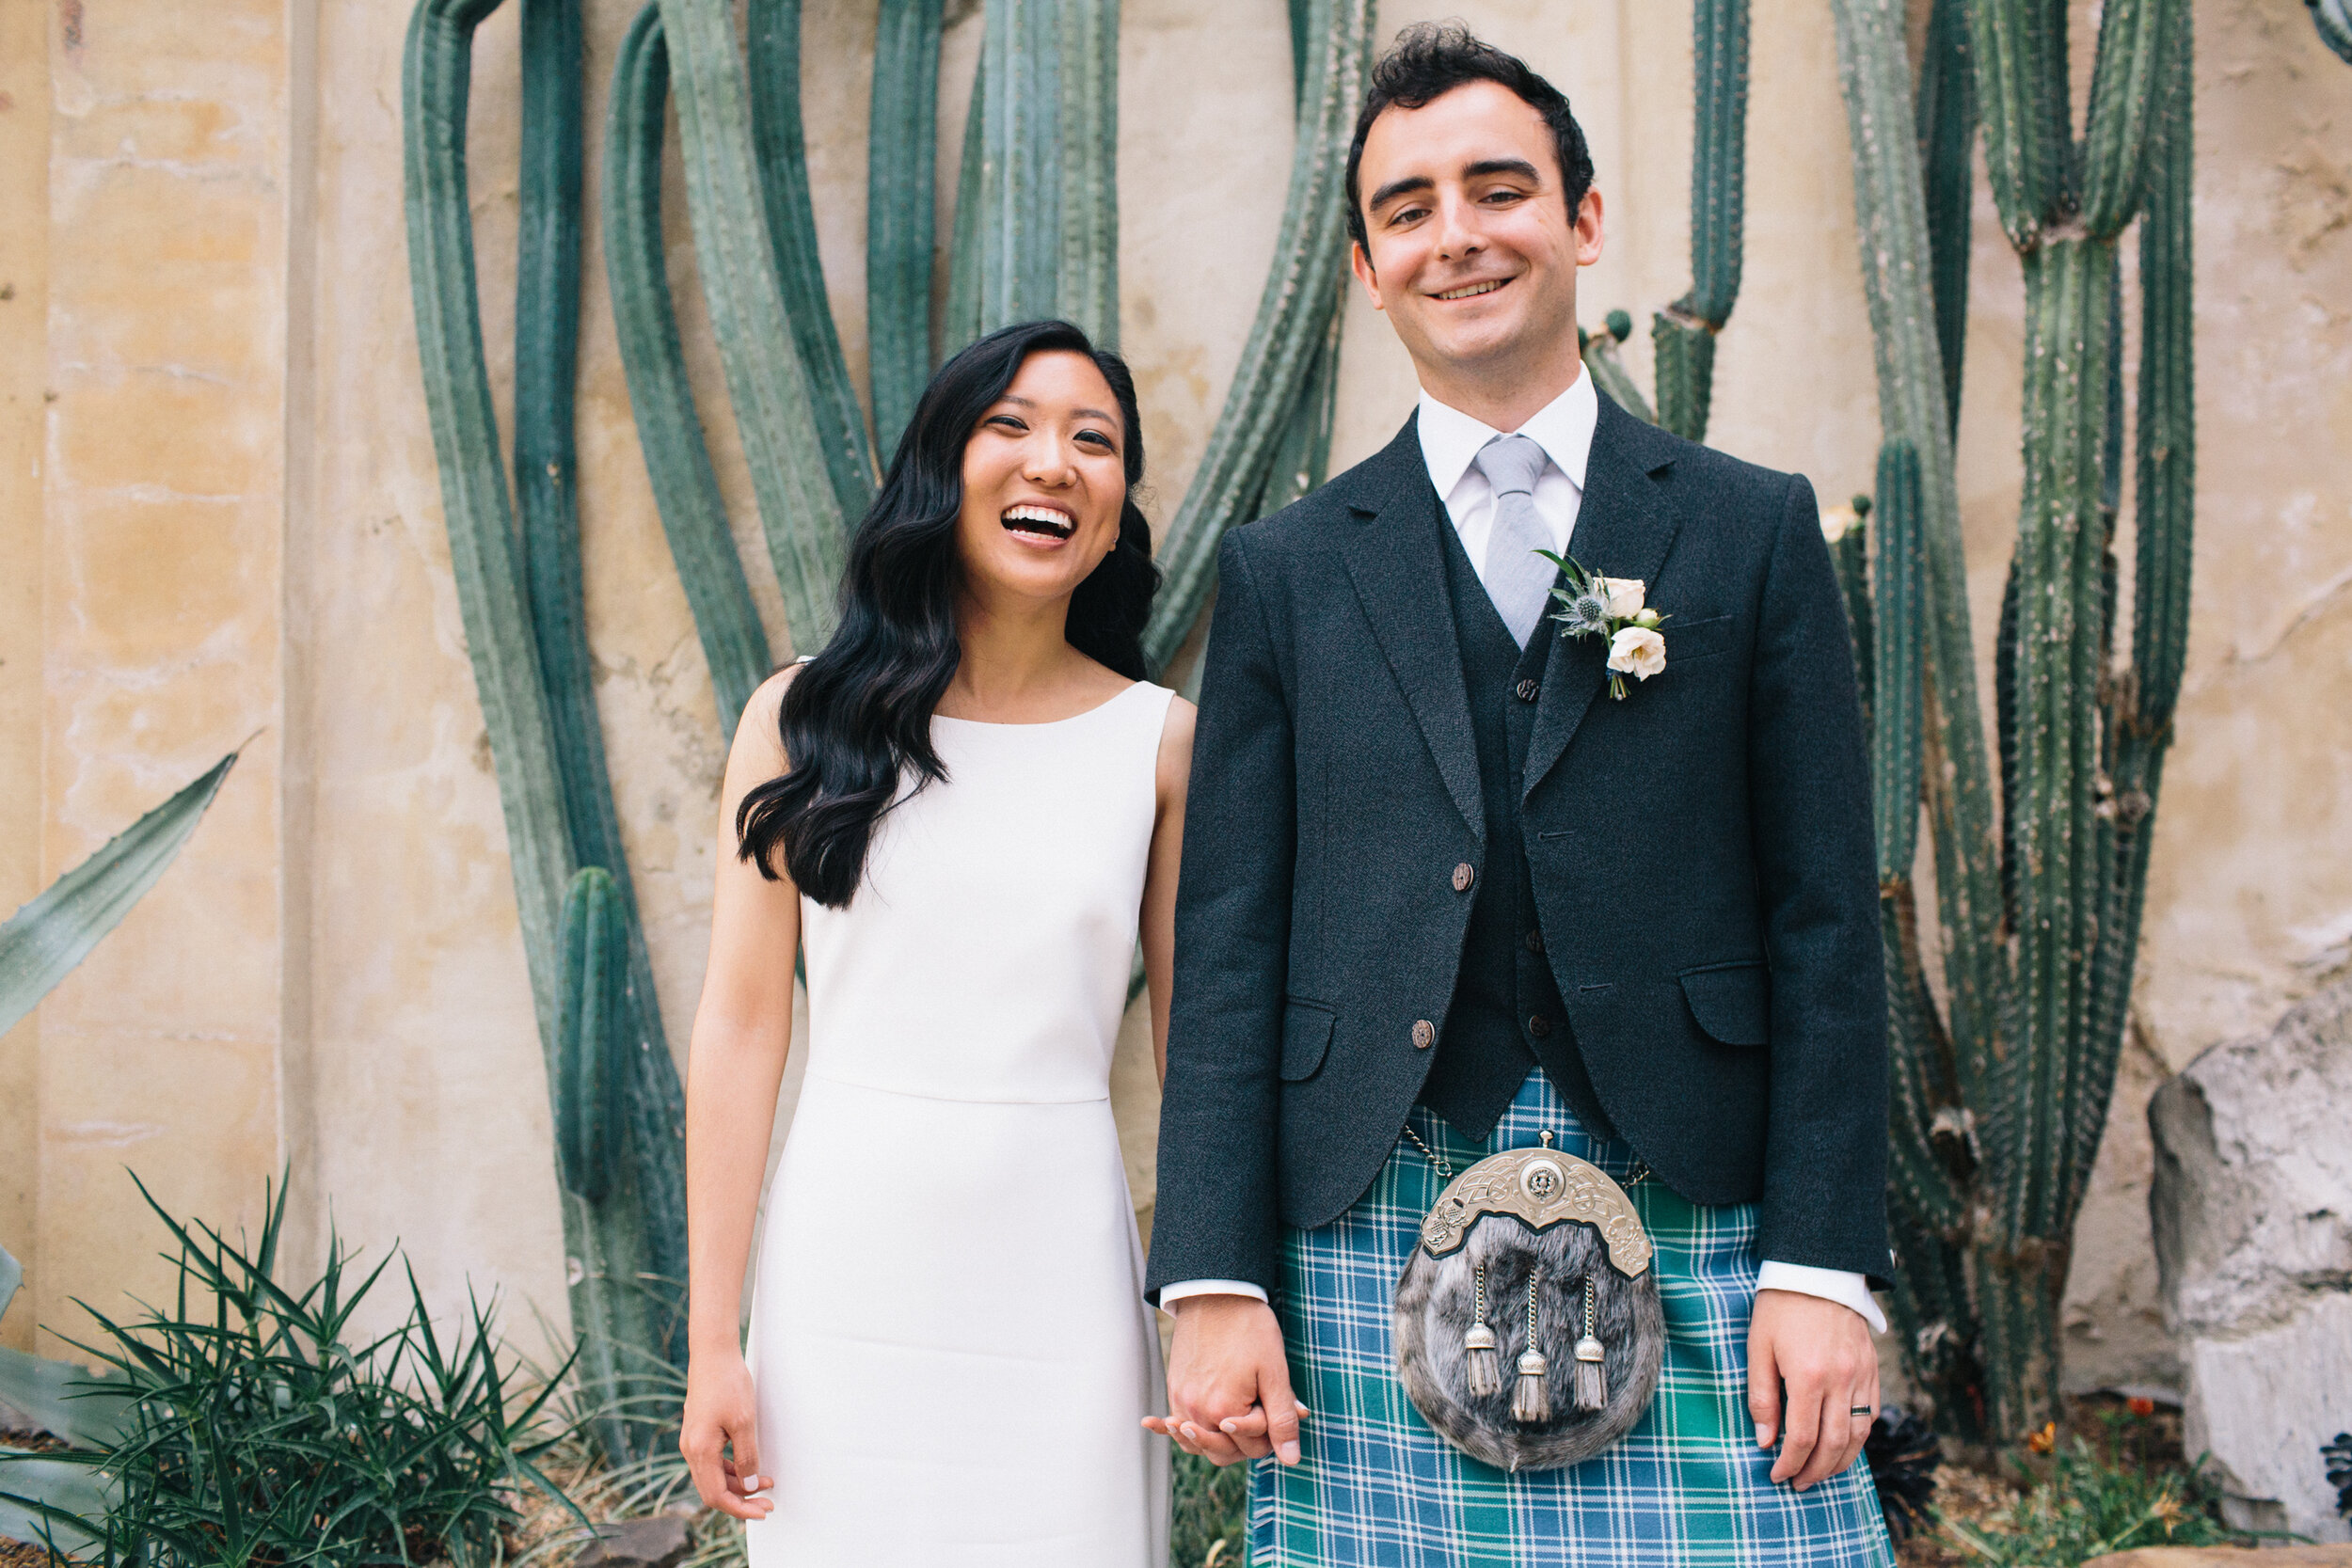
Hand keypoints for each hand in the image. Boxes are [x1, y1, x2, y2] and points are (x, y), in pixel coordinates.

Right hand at [680, 1347, 772, 1520]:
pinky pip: (712, 1463)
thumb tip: (751, 1486)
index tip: (764, 1511)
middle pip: (713, 1491)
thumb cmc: (729, 1385)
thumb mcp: (744, 1422)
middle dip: (741, 1501)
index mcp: (699, 1451)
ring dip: (738, 1485)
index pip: (717, 1496)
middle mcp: (690, 1450)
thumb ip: (746, 1457)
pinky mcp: (698, 1434)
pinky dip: (731, 1470)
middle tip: (769, 1503)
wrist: (713, 1355)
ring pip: (713, 1478)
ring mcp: (692, 1442)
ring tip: (767, 1482)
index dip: (741, 1509)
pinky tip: (750, 1468)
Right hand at [1141, 1294, 1306, 1467]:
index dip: (1272, 1434)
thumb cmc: (1249, 1329)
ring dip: (1216, 1441)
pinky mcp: (1174, 1386)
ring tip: (1231, 1432)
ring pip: (1198, 1442)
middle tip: (1263, 1420)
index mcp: (1223, 1412)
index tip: (1283, 1407)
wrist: (1216, 1293)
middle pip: (1222, 1453)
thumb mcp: (1274, 1373)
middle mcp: (1196, 1412)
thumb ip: (1281, 1418)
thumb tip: (1291, 1460)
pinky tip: (1162, 1425)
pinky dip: (1179, 1428)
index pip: (1252, 1448)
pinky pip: (1177, 1421)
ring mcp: (1181, 1400)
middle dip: (1246, 1443)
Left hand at [1747, 1287, 1878, 1490]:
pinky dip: (1860, 1436)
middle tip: (1799, 1484)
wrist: (1818, 1270)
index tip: (1777, 1474)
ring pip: (1859, 1434)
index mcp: (1808, 1376)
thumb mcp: (1758, 1347)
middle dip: (1816, 1471)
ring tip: (1821, 1473)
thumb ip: (1762, 1397)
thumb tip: (1765, 1440)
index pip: (1802, 1437)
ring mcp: (1862, 1375)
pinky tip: (1844, 1445)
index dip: (1790, 1462)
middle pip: (1834, 1444)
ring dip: (1841, 1461)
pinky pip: (1872, 1413)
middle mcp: (1841, 1380)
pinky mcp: (1873, 1368)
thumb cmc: (1780, 1307)